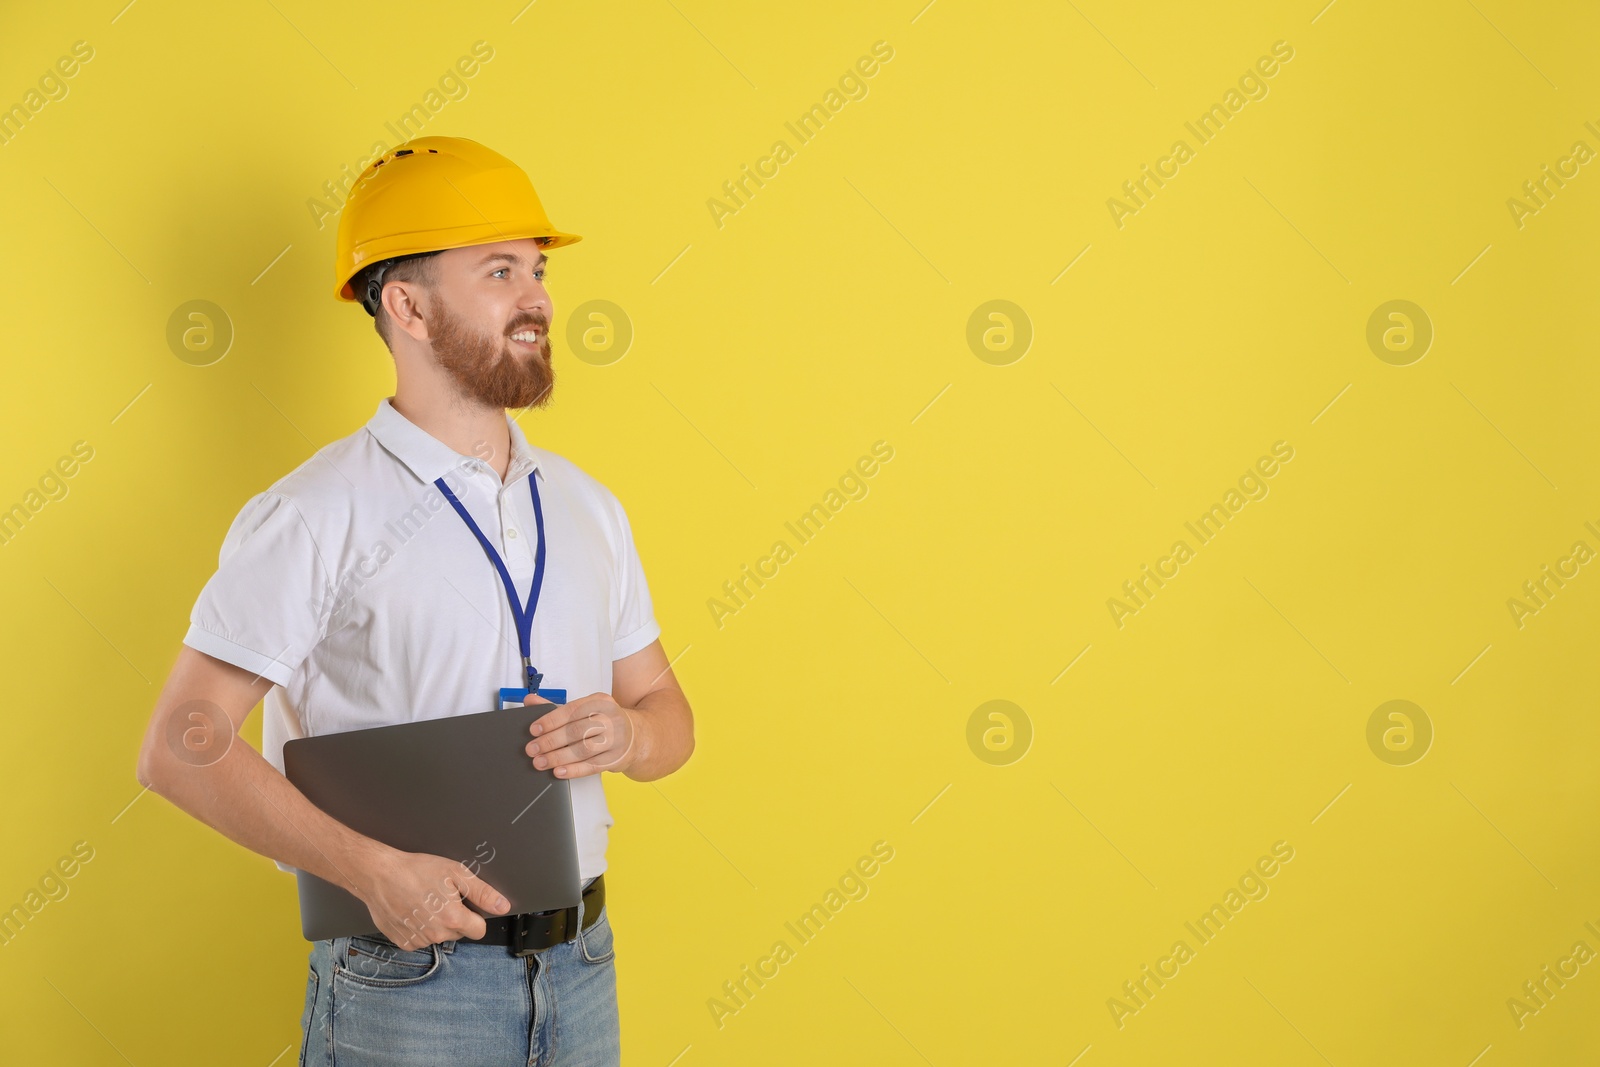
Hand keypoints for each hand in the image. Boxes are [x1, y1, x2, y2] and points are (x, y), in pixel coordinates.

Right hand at [352, 847, 510, 949]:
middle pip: (459, 933)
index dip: (475, 916)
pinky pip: (421, 939)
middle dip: (456, 918)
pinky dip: (419, 928)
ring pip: (439, 936)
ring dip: (437, 923)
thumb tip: (502, 905)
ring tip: (424, 901)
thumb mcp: (456, 873)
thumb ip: (482, 893)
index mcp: (453, 919)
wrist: (379, 875)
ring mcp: (418, 941)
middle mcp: (436, 935)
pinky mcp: (403, 943)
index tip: (465, 905)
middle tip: (441, 897)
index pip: (479, 930)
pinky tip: (412, 910)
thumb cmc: (416, 870)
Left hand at [524, 693, 637, 778]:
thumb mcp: (584, 709)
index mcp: (600, 702)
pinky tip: (560, 771)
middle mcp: (610, 719)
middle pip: (576, 731)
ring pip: (583, 750)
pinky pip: (592, 766)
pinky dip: (574, 770)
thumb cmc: (605, 721)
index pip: (572, 710)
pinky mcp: (616, 758)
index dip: (550, 721)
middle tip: (533, 749)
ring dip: (559, 757)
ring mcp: (615, 739)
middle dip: (550, 741)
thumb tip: (531, 701)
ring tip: (541, 762)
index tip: (534, 730)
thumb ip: (556, 707)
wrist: (636, 736)